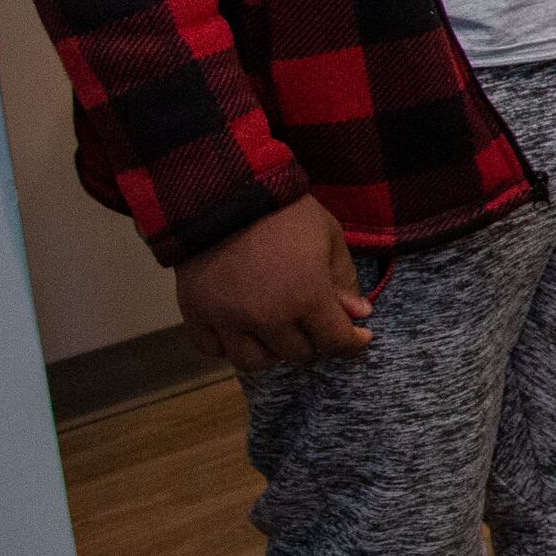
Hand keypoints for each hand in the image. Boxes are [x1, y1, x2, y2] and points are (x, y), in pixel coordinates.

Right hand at [177, 194, 373, 369]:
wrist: (224, 193)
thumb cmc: (285, 211)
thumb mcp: (329, 236)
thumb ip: (344, 279)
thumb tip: (359, 314)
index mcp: (306, 298)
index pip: (335, 342)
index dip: (353, 344)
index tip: (359, 338)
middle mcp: (267, 317)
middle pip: (297, 354)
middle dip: (314, 342)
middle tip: (315, 324)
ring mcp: (228, 319)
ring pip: (253, 362)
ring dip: (272, 352)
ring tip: (278, 333)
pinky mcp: (195, 313)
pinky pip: (211, 349)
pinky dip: (228, 346)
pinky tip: (241, 330)